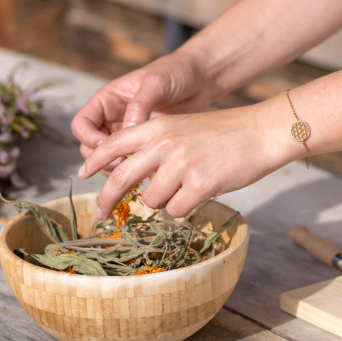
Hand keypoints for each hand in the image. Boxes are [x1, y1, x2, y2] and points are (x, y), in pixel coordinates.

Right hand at [70, 51, 216, 158]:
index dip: (89, 138)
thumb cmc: (177, 72)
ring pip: (108, 159)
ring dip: (115, 168)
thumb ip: (140, 104)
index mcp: (107, 99)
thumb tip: (127, 130)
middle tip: (124, 164)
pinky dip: (133, 170)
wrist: (202, 79)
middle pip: (89, 146)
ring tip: (136, 170)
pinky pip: (130, 163)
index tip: (108, 146)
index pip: (81, 124)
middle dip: (102, 159)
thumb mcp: (156, 82)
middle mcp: (113, 117)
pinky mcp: (145, 144)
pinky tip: (149, 172)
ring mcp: (128, 133)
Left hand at [76, 97, 298, 218]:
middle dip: (107, 200)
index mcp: (158, 127)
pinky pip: (176, 210)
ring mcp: (180, 166)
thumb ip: (157, 146)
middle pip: (120, 178)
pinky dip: (185, 208)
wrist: (261, 132)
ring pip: (151, 200)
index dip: (93, 161)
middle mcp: (163, 145)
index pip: (113, 144)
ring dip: (164, 201)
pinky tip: (201, 193)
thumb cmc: (225, 132)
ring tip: (187, 187)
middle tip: (101, 213)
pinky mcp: (198, 186)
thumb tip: (135, 177)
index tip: (80, 173)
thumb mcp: (183, 128)